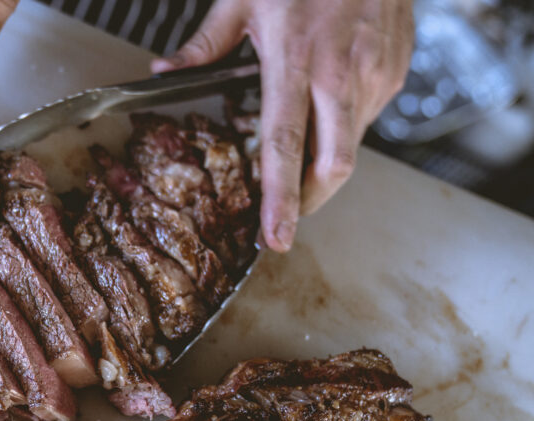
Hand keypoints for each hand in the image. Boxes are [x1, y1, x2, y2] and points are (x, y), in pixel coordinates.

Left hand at [151, 0, 413, 252]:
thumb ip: (205, 44)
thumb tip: (165, 70)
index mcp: (295, 58)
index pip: (284, 145)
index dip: (280, 198)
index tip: (275, 236)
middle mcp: (341, 72)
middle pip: (333, 164)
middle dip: (309, 202)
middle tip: (284, 220)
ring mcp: (376, 72)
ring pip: (352, 145)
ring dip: (323, 162)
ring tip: (297, 152)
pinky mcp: (396, 69)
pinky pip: (368, 117)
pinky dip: (343, 128)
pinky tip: (324, 109)